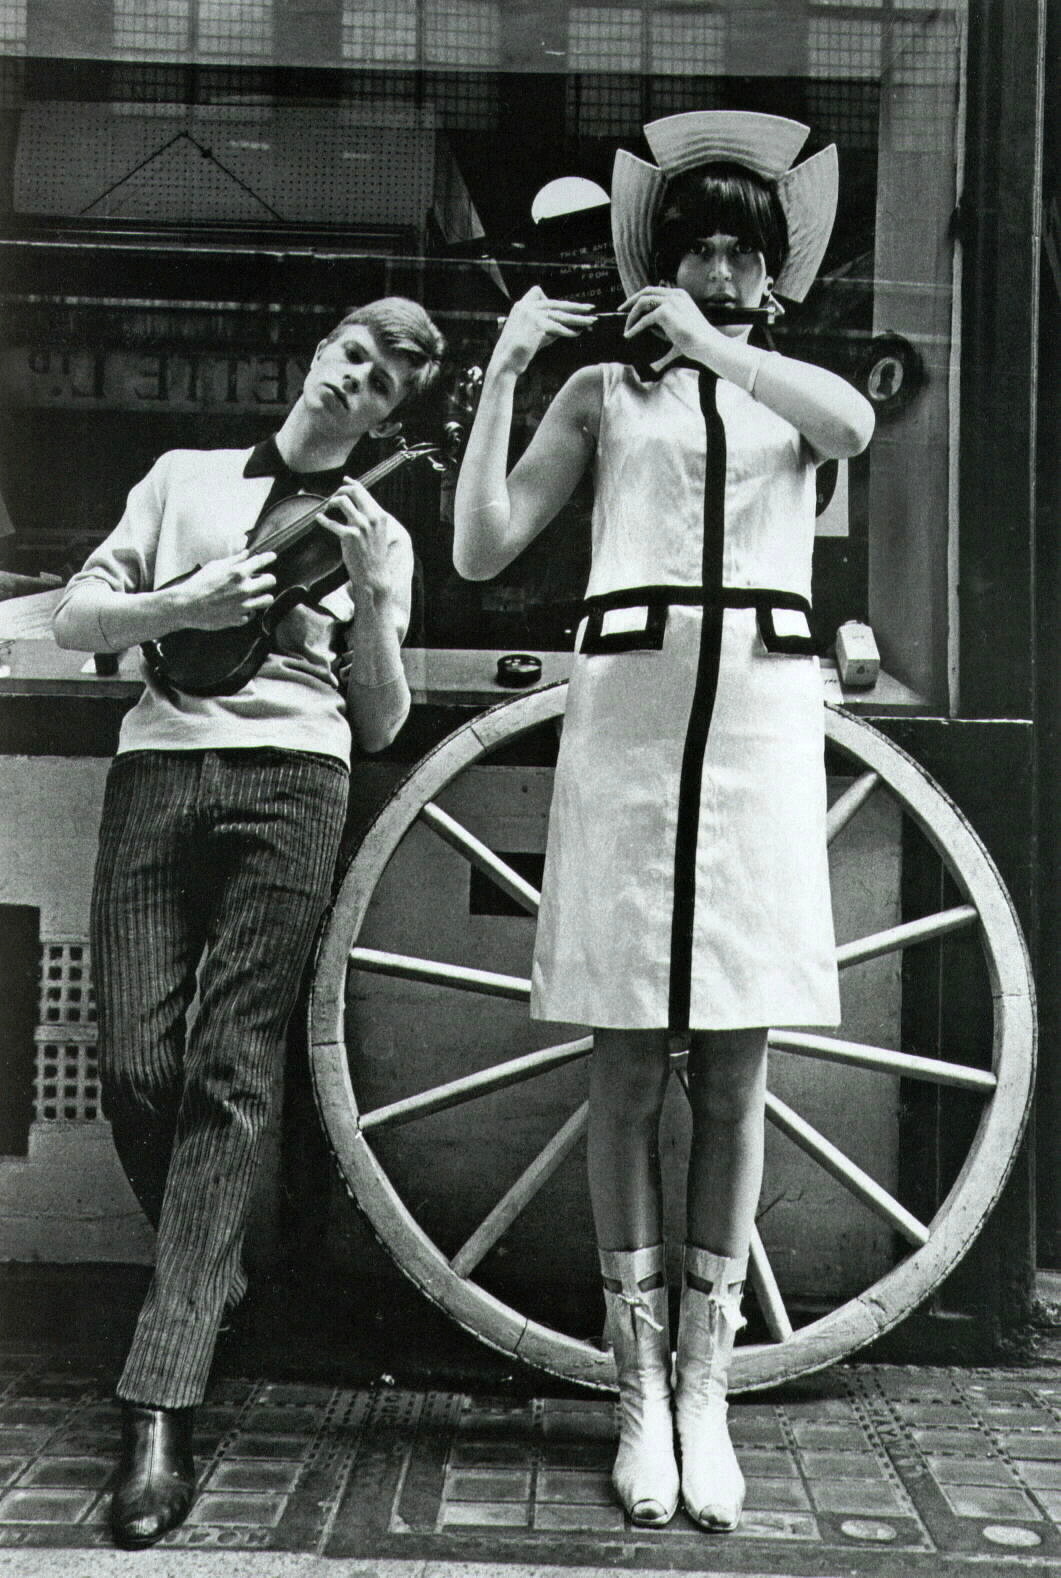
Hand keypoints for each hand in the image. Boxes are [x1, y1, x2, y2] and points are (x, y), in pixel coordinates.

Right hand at [180, 549, 276, 629]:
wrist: (187, 606)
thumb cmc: (198, 584)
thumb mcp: (214, 566)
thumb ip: (233, 560)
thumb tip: (246, 553)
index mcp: (238, 573)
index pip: (262, 561)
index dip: (269, 557)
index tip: (272, 557)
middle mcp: (244, 589)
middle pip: (271, 581)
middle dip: (267, 578)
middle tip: (261, 579)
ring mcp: (243, 605)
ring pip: (267, 599)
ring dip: (262, 595)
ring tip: (255, 595)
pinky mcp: (239, 618)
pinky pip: (252, 614)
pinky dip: (247, 610)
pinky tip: (239, 606)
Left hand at [318, 481, 399, 600]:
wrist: (374, 574)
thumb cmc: (373, 553)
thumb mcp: (376, 531)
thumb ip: (368, 515)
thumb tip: (357, 500)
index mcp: (379, 515)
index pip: (364, 491)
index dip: (351, 483)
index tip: (344, 480)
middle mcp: (372, 518)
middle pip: (353, 491)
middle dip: (340, 490)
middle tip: (333, 498)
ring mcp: (361, 526)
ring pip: (342, 501)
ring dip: (332, 502)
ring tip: (328, 507)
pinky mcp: (350, 536)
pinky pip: (332, 523)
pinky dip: (323, 519)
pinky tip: (318, 518)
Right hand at [492, 286, 595, 374]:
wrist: (505, 362)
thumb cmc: (519, 352)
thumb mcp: (534, 334)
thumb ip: (549, 327)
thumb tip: (572, 327)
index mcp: (521, 306)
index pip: (538, 292)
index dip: (551, 301)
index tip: (563, 308)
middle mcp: (525, 307)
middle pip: (556, 303)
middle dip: (575, 306)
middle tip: (590, 308)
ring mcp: (531, 314)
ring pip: (560, 315)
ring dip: (578, 319)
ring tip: (591, 321)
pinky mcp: (537, 325)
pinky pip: (558, 327)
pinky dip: (568, 332)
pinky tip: (577, 334)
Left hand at [619, 286, 724, 363]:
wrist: (705, 344)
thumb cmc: (695, 341)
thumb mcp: (678, 329)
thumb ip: (663, 326)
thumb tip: (645, 333)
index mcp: (680, 295)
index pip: (655, 291)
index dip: (641, 297)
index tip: (630, 307)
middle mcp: (675, 295)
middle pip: (646, 291)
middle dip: (631, 300)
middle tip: (621, 310)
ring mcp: (670, 301)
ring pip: (642, 303)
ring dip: (632, 316)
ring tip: (626, 329)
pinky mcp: (665, 312)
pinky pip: (644, 319)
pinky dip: (634, 328)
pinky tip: (629, 335)